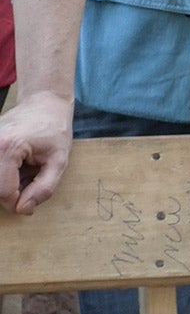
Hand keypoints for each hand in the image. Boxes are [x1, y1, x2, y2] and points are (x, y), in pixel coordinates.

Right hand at [0, 91, 75, 214]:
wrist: (44, 104)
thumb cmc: (54, 130)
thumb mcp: (59, 161)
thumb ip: (44, 188)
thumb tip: (22, 209)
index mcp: (8, 147)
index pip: (3, 192)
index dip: (17, 202)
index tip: (30, 201)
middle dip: (9, 194)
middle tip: (28, 183)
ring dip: (4, 184)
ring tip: (21, 172)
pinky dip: (1, 174)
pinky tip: (13, 167)